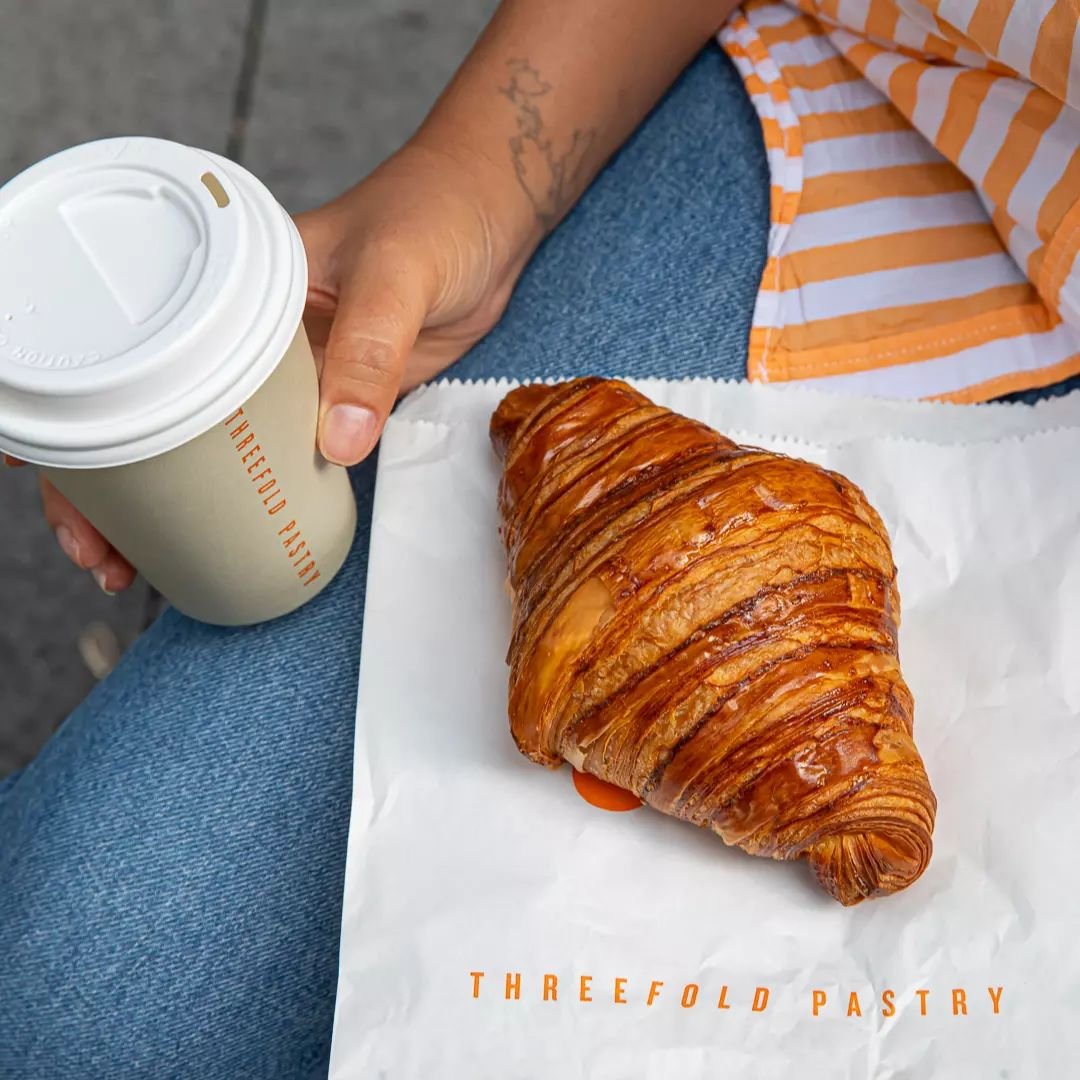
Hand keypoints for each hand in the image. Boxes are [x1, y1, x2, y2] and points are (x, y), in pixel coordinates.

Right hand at [11, 141, 527, 591]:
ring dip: (177, 505)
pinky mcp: (335, 397)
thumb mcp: (398, 274)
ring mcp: (288, 372)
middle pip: (154, 413)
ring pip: (210, 446)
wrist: (493, 217)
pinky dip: (252, 498)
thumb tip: (335, 445)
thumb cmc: (437, 212)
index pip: (133, 349)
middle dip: (113, 487)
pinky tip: (234, 536)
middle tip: (103, 554)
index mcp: (232, 285)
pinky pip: (279, 456)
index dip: (80, 407)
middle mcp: (245, 334)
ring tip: (141, 566)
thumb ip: (369, 353)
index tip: (36, 464)